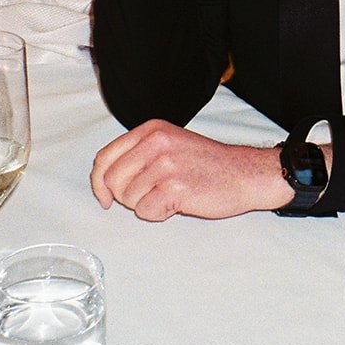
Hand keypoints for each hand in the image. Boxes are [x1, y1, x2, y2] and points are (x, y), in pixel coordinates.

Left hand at [91, 120, 292, 220]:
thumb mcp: (170, 144)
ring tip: (170, 195)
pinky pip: (146, 212)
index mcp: (151, 130)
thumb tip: (104, 179)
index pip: (105, 157)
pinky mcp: (175, 187)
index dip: (100, 182)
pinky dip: (159, 214)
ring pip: (128, 199)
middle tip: (150, 196)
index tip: (105, 197)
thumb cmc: (207, 164)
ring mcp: (166, 164)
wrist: (244, 174)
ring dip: (146, 205)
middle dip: (126, 196)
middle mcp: (156, 142)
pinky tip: (178, 204)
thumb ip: (139, 154)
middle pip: (112, 180)